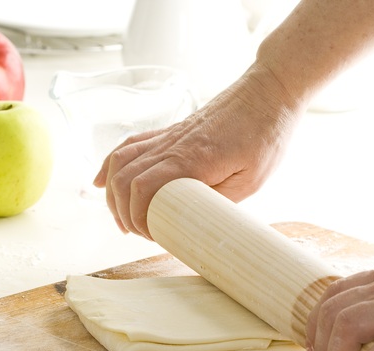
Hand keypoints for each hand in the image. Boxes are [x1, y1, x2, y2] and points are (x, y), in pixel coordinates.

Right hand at [93, 64, 302, 238]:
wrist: (269, 92)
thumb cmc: (266, 134)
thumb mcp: (251, 179)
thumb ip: (218, 200)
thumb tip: (192, 219)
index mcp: (192, 160)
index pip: (143, 189)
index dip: (137, 217)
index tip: (149, 234)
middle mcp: (173, 145)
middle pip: (125, 178)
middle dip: (122, 211)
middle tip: (137, 232)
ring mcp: (169, 136)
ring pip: (121, 161)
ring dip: (113, 191)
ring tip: (121, 216)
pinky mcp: (171, 131)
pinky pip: (131, 145)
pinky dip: (111, 164)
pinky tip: (103, 181)